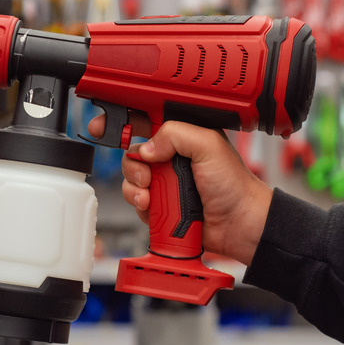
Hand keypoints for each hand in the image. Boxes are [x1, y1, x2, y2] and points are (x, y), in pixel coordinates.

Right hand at [88, 113, 272, 265]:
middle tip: (147, 175)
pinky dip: (140, 206)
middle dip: (134, 166)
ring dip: (136, 188)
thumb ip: (175, 134)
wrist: (239, 224)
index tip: (104, 126)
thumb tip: (146, 148)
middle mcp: (171, 157)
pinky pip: (136, 202)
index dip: (123, 120)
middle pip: (132, 153)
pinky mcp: (161, 205)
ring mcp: (165, 182)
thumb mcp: (208, 145)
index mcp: (182, 136)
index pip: (146, 121)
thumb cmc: (234, 185)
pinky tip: (153, 207)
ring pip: (131, 179)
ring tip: (151, 196)